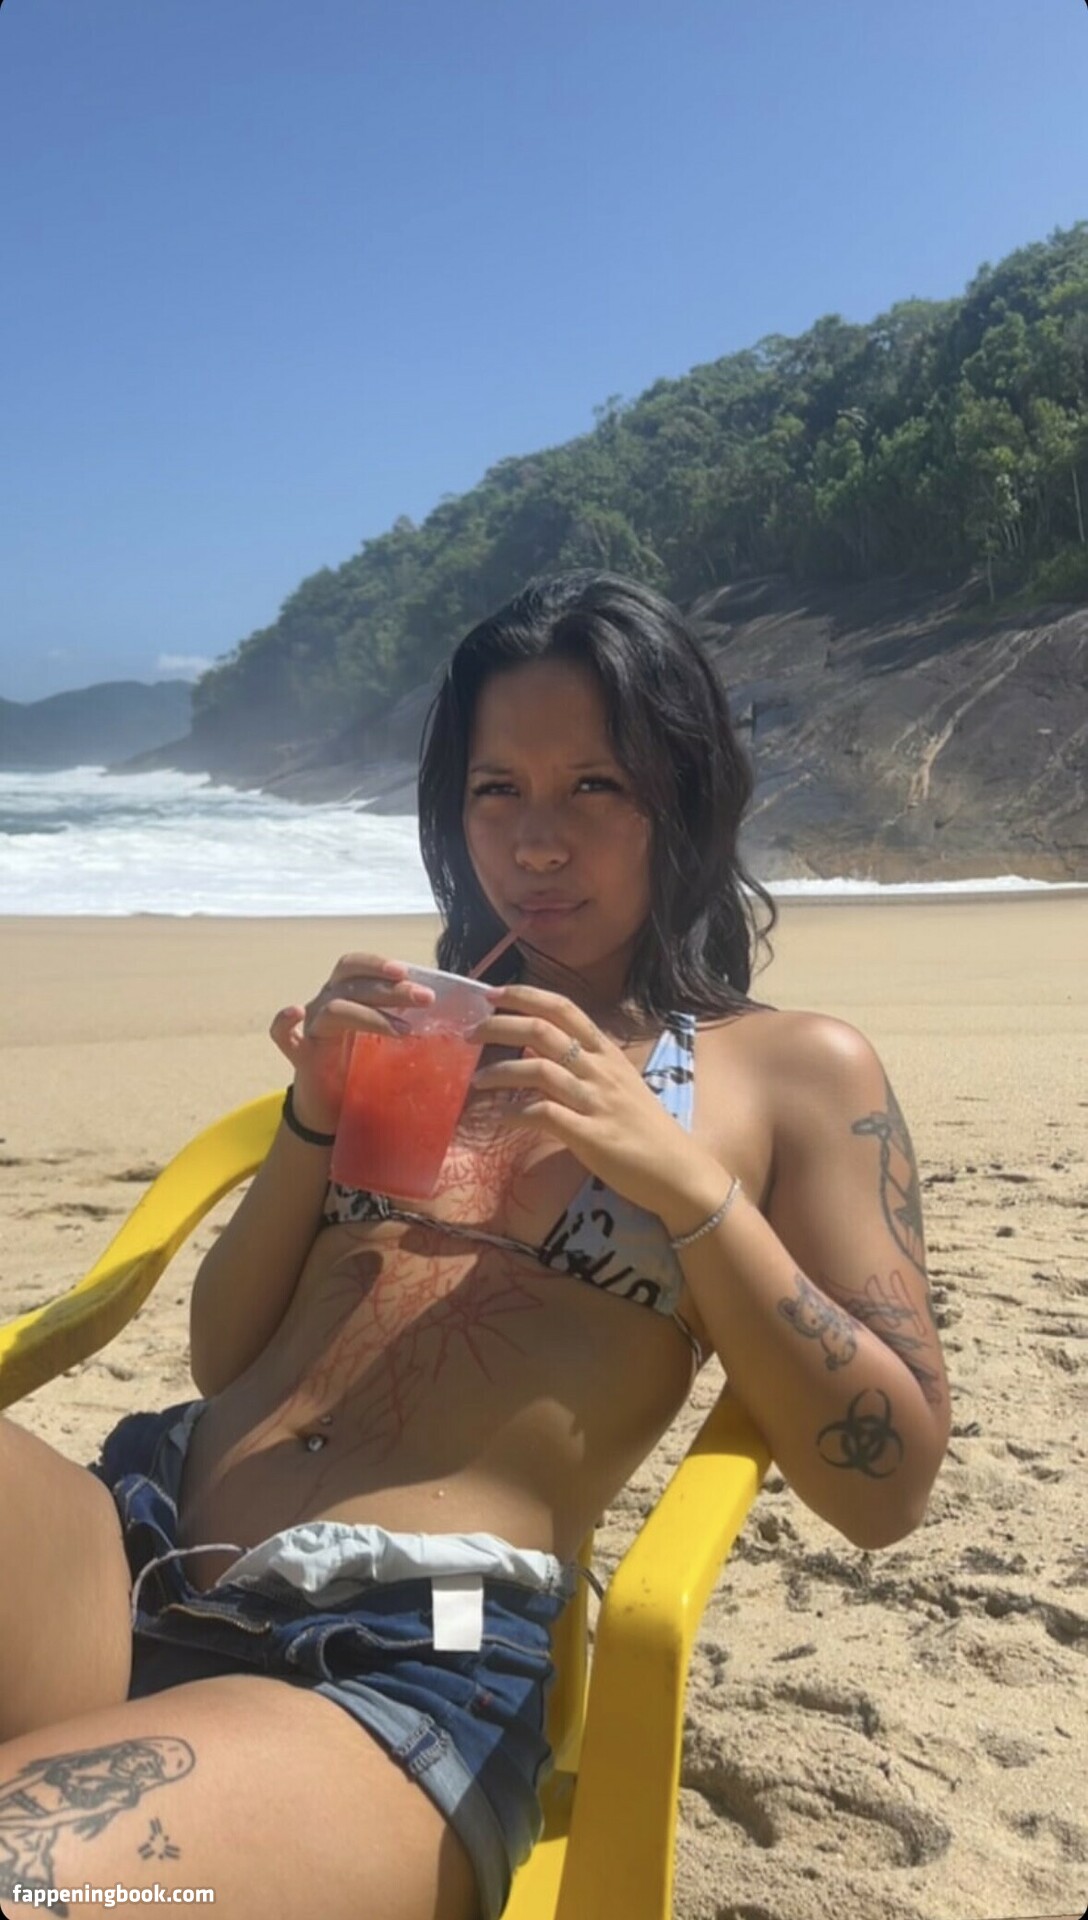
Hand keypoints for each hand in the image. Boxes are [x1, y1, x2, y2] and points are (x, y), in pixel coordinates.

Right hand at [269, 954, 434, 1132]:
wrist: (333, 1109)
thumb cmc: (363, 1067)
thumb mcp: (386, 1039)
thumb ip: (405, 1019)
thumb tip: (454, 1009)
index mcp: (344, 994)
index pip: (354, 966)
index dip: (377, 964)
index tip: (407, 972)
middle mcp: (324, 1004)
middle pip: (350, 985)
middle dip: (389, 989)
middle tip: (425, 1000)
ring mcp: (310, 1029)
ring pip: (333, 1008)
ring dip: (370, 1015)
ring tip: (404, 1031)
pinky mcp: (299, 1056)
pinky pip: (282, 1035)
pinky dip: (284, 1022)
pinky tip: (295, 1012)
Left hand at [470, 983, 719, 1217]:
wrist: (678, 1171)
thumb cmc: (645, 1128)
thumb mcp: (618, 1084)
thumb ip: (582, 1065)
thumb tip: (538, 1052)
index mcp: (606, 1053)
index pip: (564, 1009)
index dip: (526, 996)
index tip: (492, 994)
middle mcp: (600, 1070)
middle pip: (544, 1032)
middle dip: (501, 1026)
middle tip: (471, 1033)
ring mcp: (596, 1101)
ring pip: (539, 1070)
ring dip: (500, 1071)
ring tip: (477, 1079)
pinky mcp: (591, 1136)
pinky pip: (545, 1115)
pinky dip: (516, 1113)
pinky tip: (501, 1117)